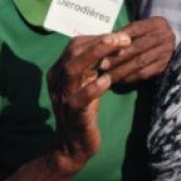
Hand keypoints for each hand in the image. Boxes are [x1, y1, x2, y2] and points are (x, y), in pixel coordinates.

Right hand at [47, 33, 130, 174]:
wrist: (73, 145)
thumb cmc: (84, 110)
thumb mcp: (86, 83)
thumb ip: (93, 65)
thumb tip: (112, 42)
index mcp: (59, 71)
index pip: (74, 45)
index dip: (97, 37)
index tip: (119, 35)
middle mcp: (57, 81)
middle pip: (73, 52)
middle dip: (99, 42)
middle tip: (123, 37)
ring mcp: (63, 97)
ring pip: (73, 70)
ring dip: (95, 55)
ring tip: (116, 47)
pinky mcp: (72, 114)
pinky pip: (79, 99)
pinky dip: (93, 88)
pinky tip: (108, 80)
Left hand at [97, 16, 174, 83]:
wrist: (167, 42)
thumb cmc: (146, 34)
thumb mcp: (138, 28)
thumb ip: (124, 33)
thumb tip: (104, 42)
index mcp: (156, 23)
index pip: (135, 29)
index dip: (119, 38)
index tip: (103, 47)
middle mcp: (164, 37)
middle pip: (137, 47)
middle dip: (118, 57)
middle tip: (102, 65)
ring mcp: (166, 52)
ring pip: (140, 62)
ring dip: (122, 70)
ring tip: (107, 76)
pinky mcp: (164, 66)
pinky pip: (145, 73)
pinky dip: (130, 77)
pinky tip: (119, 80)